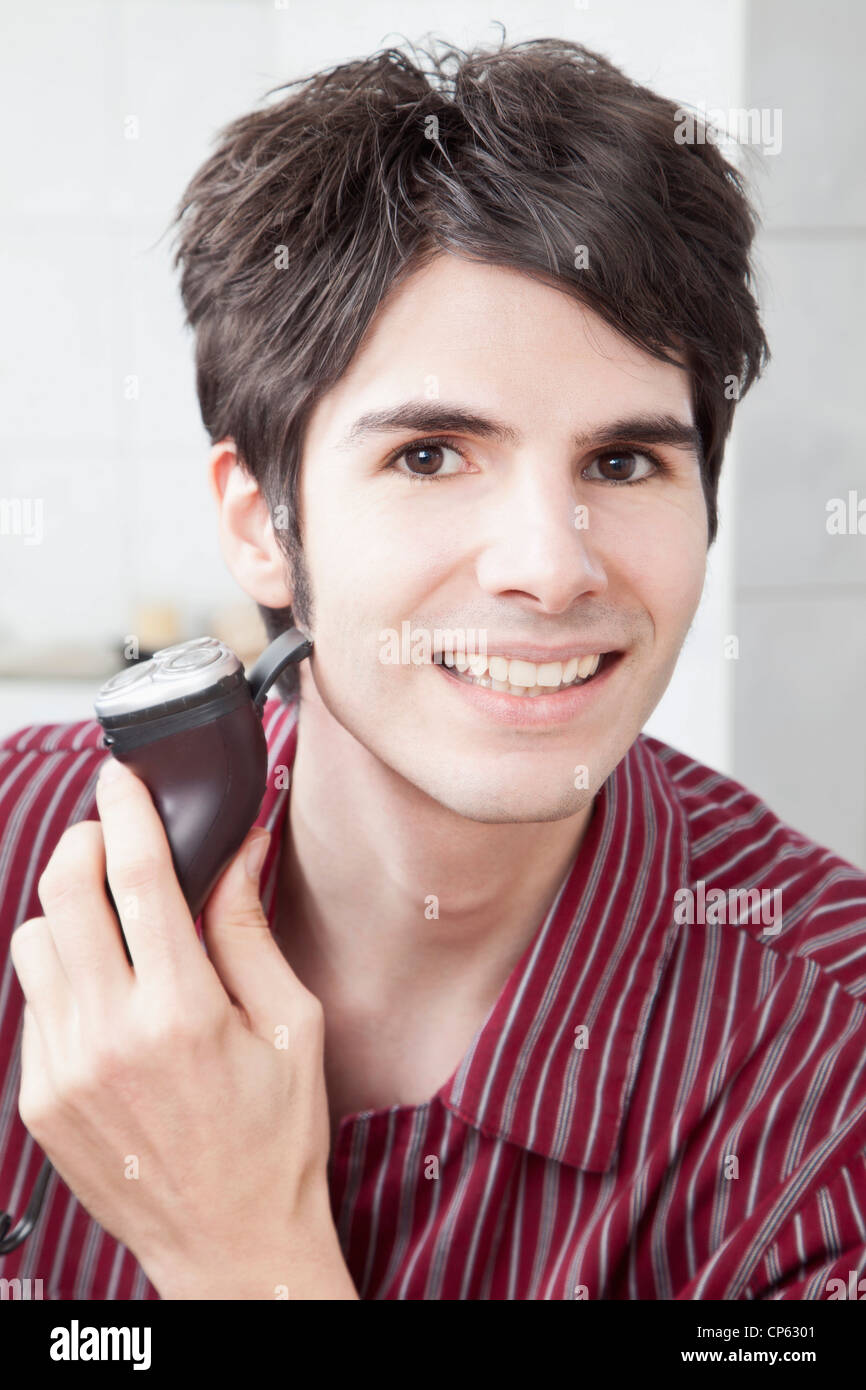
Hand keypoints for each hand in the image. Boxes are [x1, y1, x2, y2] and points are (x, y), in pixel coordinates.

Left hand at [9, 757, 356, 1298]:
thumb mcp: (290, 1024)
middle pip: (61, 893)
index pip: (136, 877)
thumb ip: (249, 929)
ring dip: (66, 910)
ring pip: (32, 941)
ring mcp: (65, 1070)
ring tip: (109, 923)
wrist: (231, 1244)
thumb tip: (239, 850)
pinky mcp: (40, 1099)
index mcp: (182, 1012)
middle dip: (84, 843)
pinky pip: (33, 1003)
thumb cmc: (275, 1138)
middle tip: (111, 837)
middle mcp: (110, 1036)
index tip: (123, 778)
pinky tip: (106, 992)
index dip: (126, 810)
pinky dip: (62, 975)